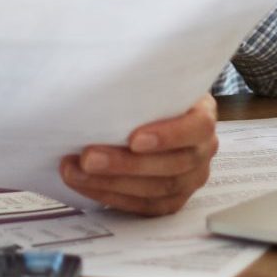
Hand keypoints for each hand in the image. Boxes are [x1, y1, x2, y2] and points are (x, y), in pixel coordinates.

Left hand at [58, 94, 217, 215]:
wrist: (153, 114)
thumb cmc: (148, 94)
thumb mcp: (152, 81)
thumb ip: (136, 80)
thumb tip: (95, 69)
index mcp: (202, 115)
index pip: (197, 127)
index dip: (168, 136)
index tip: (133, 139)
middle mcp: (202, 150)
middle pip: (172, 165)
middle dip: (125, 164)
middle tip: (87, 157)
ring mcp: (190, 179)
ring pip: (156, 190)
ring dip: (110, 183)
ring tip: (74, 172)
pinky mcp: (172, 200)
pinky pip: (144, 207)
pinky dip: (111, 196)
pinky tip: (84, 185)